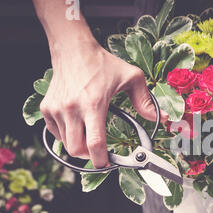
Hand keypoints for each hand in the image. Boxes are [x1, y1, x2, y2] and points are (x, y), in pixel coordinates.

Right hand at [40, 41, 167, 167]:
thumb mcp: (131, 78)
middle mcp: (72, 108)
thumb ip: (146, 101)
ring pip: (66, 144)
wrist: (73, 49)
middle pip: (77, 150)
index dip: (102, 160)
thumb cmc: (102, 63)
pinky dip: (67, 136)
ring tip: (90, 135)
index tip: (108, 164)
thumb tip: (164, 118)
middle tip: (100, 152)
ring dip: (79, 146)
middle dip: (90, 157)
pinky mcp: (47, 108)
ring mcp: (57, 109)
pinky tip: (78, 126)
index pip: (95, 143)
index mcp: (94, 104)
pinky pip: (56, 134)